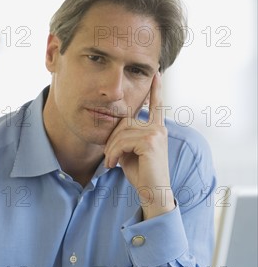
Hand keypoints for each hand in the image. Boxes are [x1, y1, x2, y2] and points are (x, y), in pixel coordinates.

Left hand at [104, 72, 174, 219]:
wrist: (153, 192)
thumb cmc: (142, 174)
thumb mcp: (131, 152)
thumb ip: (127, 137)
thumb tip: (117, 128)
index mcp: (157, 128)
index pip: (156, 105)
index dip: (156, 90)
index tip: (158, 74)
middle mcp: (158, 128)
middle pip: (125, 122)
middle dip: (112, 139)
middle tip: (109, 158)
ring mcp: (155, 133)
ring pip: (121, 132)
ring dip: (111, 149)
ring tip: (110, 162)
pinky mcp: (150, 142)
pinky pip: (122, 141)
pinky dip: (113, 153)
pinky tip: (113, 165)